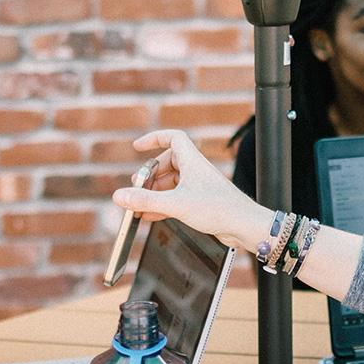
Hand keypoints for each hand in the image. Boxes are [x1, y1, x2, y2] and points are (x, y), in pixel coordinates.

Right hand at [112, 130, 266, 251]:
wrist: (243, 225)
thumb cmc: (218, 209)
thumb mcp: (176, 204)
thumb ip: (146, 200)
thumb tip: (120, 196)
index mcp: (192, 161)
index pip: (173, 137)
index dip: (154, 138)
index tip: (138, 147)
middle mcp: (196, 170)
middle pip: (167, 163)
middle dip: (150, 176)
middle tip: (136, 189)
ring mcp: (198, 185)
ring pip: (171, 183)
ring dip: (154, 193)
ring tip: (139, 206)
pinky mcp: (201, 201)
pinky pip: (176, 198)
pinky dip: (162, 204)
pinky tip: (150, 216)